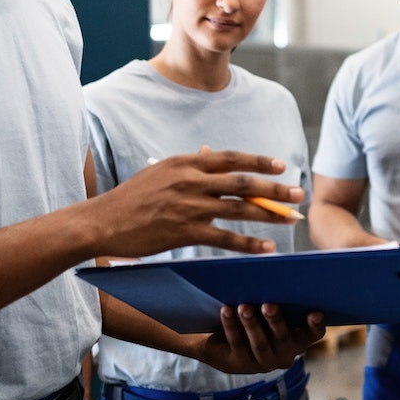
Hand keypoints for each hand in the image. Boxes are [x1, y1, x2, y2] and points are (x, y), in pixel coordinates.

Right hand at [92, 151, 304, 256]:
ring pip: (239, 208)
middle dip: (275, 189)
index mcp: (184, 162)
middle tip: (298, 195)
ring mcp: (188, 206)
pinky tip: (267, 248)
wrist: (102, 222)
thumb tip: (212, 151)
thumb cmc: (130, 198)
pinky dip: (249, 243)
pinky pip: (225, 238)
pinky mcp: (185, 231)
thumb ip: (188, 164)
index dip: (259, 161)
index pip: (230, 158)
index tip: (281, 166)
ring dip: (270, 214)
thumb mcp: (159, 171)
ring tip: (291, 220)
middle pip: (243, 182)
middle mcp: (190, 180)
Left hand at [194, 303, 326, 375]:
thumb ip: (278, 295)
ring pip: (259, 344)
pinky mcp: (240, 364)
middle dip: (276, 320)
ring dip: (251, 324)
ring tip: (244, 307)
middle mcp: (284, 354)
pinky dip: (232, 326)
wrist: (224, 338)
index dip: (316, 325)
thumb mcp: (269, 305)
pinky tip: (226, 310)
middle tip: (269, 305)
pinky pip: (237, 344)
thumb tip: (276, 268)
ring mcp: (263, 361)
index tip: (316, 313)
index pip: (313, 334)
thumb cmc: (256, 312)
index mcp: (298, 339)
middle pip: (283, 338)